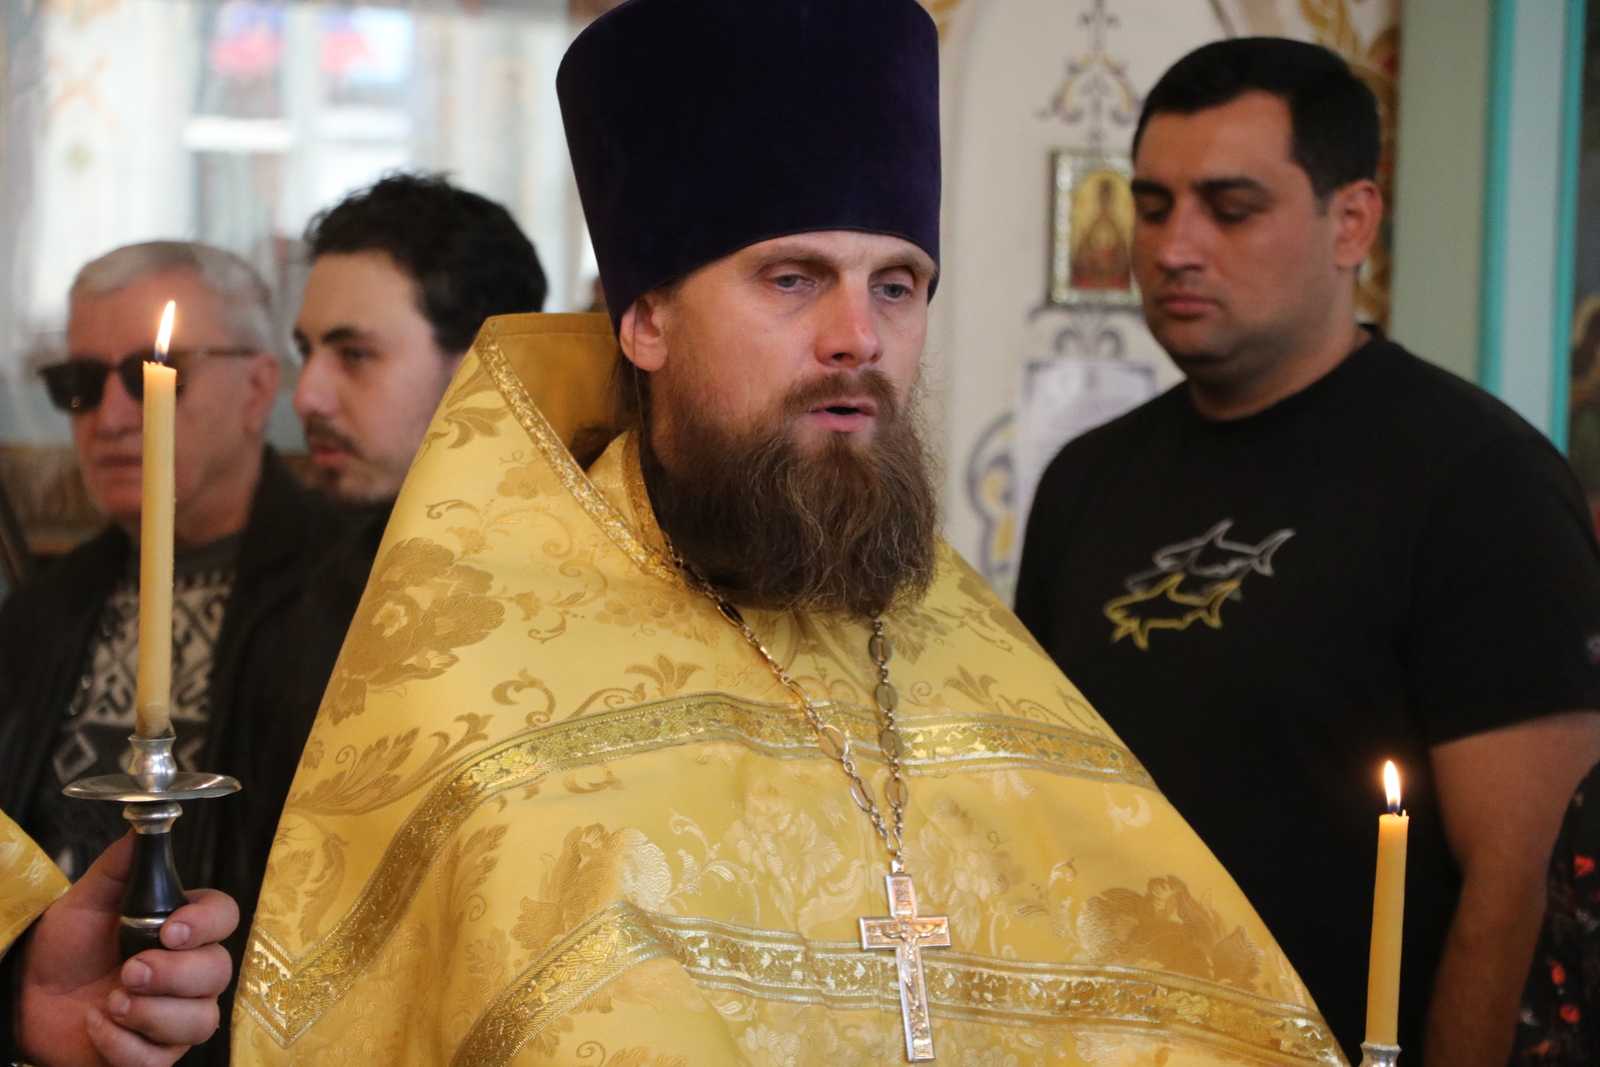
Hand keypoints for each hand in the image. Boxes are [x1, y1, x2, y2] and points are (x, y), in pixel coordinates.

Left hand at [15, 833, 237, 1066]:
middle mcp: (191, 972)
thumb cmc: (65, 947)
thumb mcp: (87, 900)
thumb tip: (145, 824)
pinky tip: (97, 1025)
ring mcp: (177, 1016)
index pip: (226, 918)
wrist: (27, 997)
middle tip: (128, 971)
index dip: (207, 925)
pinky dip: (123, 1045)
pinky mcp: (155, 1054)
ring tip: (111, 1002)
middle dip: (173, 975)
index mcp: (184, 928)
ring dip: (153, 1014)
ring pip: (200, 1021)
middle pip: (219, 972)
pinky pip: (159, 1058)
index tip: (171, 930)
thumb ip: (120, 866)